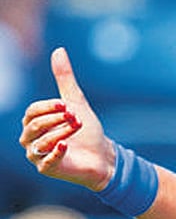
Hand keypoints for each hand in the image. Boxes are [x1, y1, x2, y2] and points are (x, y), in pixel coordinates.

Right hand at [20, 47, 115, 190]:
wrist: (102, 156)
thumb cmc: (87, 130)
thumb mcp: (76, 102)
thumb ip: (65, 78)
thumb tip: (59, 50)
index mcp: (34, 122)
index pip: (32, 111)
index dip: (48, 107)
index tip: (67, 105)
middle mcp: (30, 139)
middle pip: (34, 126)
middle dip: (56, 120)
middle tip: (76, 117)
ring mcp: (37, 155)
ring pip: (40, 142)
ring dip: (61, 133)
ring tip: (78, 126)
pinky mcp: (47, 169)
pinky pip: (45, 161)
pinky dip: (55, 153)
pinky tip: (66, 146)